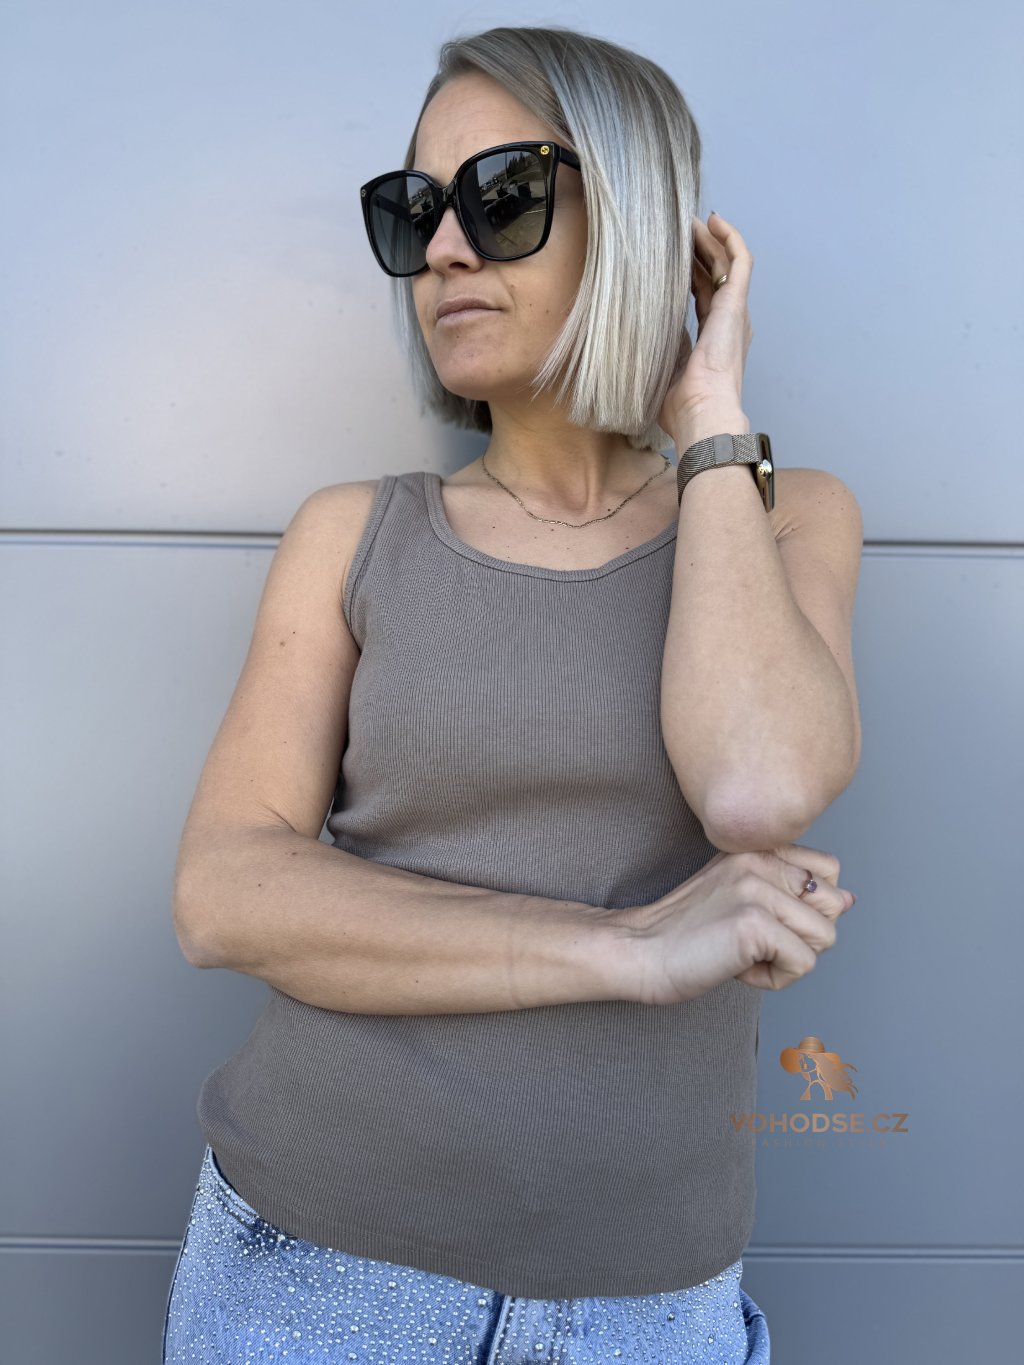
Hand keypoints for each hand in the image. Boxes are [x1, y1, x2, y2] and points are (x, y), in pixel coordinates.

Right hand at [615, 844, 854, 1004]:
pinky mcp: (754, 923)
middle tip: (752, 940)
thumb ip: (793, 892)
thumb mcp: (742, 897)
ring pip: (824, 937)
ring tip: (743, 953)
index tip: (760, 919)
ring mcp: (757, 889)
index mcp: (757, 847)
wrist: (639, 951)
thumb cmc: (687, 932)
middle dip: (802, 935)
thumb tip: (850, 898)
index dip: (806, 907)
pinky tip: (737, 968)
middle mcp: (760, 859)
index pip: (829, 870)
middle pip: (832, 906)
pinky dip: (774, 979)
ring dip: (788, 959)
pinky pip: (804, 964)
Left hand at [658, 211, 754, 438]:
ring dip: (710, 239)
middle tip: (678, 229)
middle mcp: (727, 323)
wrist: (702, 413)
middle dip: (697, 250)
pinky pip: (740, 261)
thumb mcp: (662, 370)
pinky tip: (714, 220)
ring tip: (691, 219)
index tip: (669, 255)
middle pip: (713, 275)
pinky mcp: (736, 305)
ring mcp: (734, 313)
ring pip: (725, 263)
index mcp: (711, 340)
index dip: (687, 273)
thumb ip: (657, 350)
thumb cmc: (681, 406)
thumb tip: (634, 338)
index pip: (700, 296)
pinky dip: (730, 238)